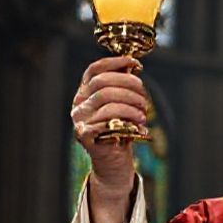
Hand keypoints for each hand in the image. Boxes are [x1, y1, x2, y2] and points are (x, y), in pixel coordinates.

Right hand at [71, 56, 149, 197]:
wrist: (113, 160)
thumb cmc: (119, 129)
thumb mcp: (122, 105)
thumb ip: (123, 87)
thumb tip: (133, 67)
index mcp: (85, 92)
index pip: (95, 70)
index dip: (115, 63)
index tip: (134, 64)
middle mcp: (79, 103)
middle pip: (103, 83)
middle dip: (129, 86)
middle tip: (144, 99)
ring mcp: (79, 119)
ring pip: (106, 101)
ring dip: (130, 106)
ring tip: (143, 115)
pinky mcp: (84, 135)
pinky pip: (104, 122)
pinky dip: (124, 122)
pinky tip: (135, 127)